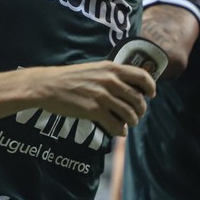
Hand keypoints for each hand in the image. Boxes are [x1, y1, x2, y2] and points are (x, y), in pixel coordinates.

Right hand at [33, 61, 154, 136]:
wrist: (48, 86)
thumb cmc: (69, 77)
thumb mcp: (93, 68)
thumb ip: (110, 75)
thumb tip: (125, 86)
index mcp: (111, 68)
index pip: (142, 76)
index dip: (151, 87)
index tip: (151, 95)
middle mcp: (110, 81)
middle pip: (138, 99)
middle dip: (141, 109)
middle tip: (137, 114)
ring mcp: (103, 96)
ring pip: (130, 114)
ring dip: (132, 121)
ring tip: (128, 123)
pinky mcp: (94, 111)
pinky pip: (116, 125)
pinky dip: (120, 131)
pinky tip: (119, 131)